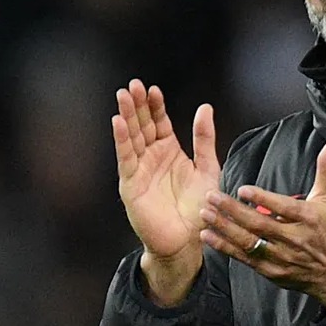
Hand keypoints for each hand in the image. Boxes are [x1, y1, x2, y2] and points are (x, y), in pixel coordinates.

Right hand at [113, 79, 220, 302]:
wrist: (189, 241)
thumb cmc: (199, 208)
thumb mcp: (207, 168)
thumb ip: (204, 139)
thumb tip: (205, 107)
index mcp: (169, 151)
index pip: (159, 122)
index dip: (155, 106)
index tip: (153, 89)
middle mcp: (151, 157)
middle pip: (142, 125)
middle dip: (137, 105)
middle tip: (133, 85)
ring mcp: (139, 170)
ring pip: (131, 137)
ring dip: (126, 116)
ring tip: (123, 96)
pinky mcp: (131, 185)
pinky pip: (126, 159)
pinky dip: (122, 140)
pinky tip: (118, 122)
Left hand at [198, 142, 325, 308]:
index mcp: (307, 219)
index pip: (283, 207)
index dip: (263, 199)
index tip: (243, 189)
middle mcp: (293, 239)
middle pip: (260, 224)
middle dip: (233, 210)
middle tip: (212, 196)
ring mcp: (280, 256)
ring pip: (249, 241)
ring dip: (225, 228)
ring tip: (206, 214)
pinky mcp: (270, 270)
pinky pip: (244, 258)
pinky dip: (225, 247)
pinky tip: (209, 236)